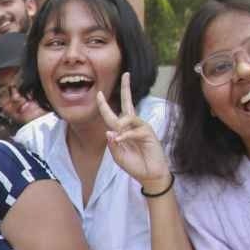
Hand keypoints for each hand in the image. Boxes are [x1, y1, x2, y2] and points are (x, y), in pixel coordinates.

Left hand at [99, 72, 170, 190]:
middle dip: (126, 88)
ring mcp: (141, 128)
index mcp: (122, 130)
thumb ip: (112, 145)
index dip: (104, 105)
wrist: (150, 175)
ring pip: (129, 117)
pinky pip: (134, 130)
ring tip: (119, 138)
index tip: (99, 93)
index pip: (111, 115)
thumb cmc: (134, 165)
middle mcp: (132, 126)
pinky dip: (126, 134)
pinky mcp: (148, 133)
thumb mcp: (118, 156)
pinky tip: (121, 139)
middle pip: (127, 103)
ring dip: (121, 125)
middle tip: (126, 74)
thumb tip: (109, 131)